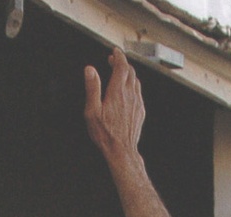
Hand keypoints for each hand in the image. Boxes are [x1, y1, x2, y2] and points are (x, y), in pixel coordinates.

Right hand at [84, 48, 144, 165]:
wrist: (122, 151)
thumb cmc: (106, 134)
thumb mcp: (92, 111)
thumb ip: (92, 88)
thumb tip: (90, 70)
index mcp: (117, 92)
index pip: (122, 66)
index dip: (119, 56)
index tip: (115, 52)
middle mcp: (130, 95)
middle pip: (130, 71)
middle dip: (122, 63)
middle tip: (114, 61)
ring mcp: (137, 103)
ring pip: (136, 81)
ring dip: (129, 74)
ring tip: (120, 74)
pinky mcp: (140, 111)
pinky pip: (139, 93)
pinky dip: (133, 85)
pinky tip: (127, 90)